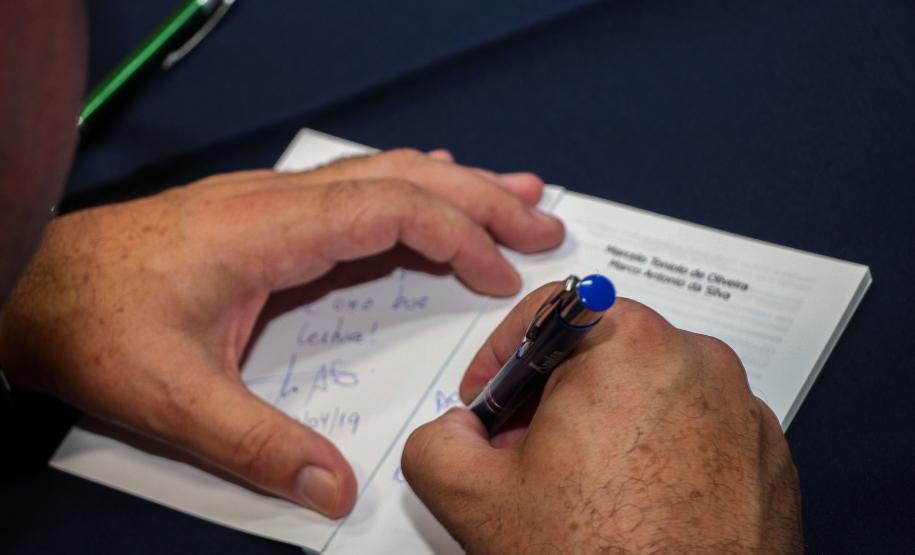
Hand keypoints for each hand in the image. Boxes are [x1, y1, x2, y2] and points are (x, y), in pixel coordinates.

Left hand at [0, 149, 563, 516]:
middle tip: (544, 216)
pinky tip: (427, 183)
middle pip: (403, 177)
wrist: (32, 285)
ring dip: (453, 181)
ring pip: (382, 172)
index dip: (460, 235)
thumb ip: (259, 447)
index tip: (503, 274)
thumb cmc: (94, 326)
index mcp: (269, 230)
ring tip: (512, 190)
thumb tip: (336, 490)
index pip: (393, 210)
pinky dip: (408, 186)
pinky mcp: (263, 214)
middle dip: (481, 195)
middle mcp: (278, 201)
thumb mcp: (174, 399)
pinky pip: (355, 185)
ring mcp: (271, 200)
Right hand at [402, 287, 801, 552]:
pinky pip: (699, 432)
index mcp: (629, 344)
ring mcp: (743, 411)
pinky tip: (639, 508)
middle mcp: (698, 361)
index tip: (493, 401)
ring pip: (653, 392)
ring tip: (587, 490)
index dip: (504, 354)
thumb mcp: (475, 498)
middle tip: (528, 454)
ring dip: (610, 426)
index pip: (550, 311)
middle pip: (603, 352)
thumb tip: (456, 430)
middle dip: (554, 397)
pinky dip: (662, 454)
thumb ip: (438, 442)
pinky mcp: (771, 458)